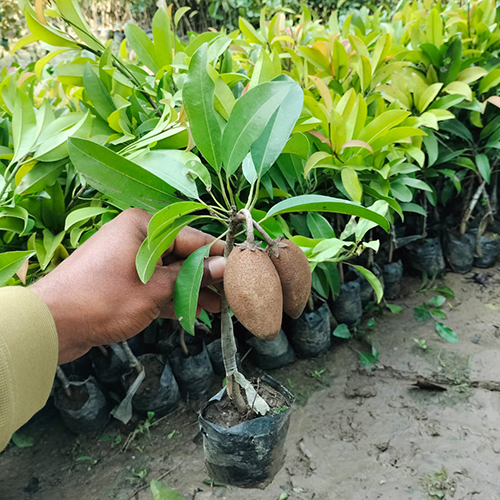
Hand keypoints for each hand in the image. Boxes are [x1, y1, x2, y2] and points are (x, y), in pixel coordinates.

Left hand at [31, 208, 225, 363]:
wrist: (51, 325)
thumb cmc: (102, 300)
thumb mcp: (154, 289)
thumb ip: (191, 276)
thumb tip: (224, 266)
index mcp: (143, 227)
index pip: (192, 237)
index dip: (219, 254)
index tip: (243, 267)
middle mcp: (137, 238)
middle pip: (183, 255)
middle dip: (207, 276)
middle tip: (234, 293)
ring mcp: (130, 260)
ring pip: (171, 272)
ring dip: (193, 289)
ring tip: (221, 307)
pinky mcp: (124, 281)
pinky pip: (157, 285)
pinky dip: (174, 298)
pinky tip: (197, 311)